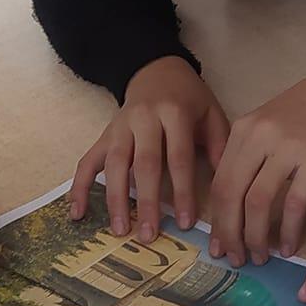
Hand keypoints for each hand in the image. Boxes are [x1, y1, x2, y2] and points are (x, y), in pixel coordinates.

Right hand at [73, 56, 228, 239]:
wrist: (156, 70)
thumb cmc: (189, 98)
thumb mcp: (211, 113)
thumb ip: (220, 146)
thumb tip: (228, 187)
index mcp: (174, 113)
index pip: (178, 157)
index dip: (182, 191)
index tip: (185, 222)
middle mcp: (144, 119)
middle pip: (144, 164)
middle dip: (146, 202)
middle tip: (148, 235)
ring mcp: (119, 127)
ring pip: (114, 165)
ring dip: (115, 199)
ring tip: (119, 230)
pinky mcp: (104, 135)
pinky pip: (87, 161)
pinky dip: (79, 187)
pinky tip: (77, 213)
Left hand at [209, 75, 305, 265]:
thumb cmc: (305, 113)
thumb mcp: (266, 126)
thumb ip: (247, 158)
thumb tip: (233, 208)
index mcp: (242, 132)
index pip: (219, 184)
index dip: (216, 221)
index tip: (217, 246)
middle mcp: (259, 138)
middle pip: (232, 195)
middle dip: (230, 234)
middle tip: (236, 259)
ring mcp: (288, 147)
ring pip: (259, 202)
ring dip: (256, 236)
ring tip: (260, 256)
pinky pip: (294, 203)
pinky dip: (288, 230)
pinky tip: (288, 246)